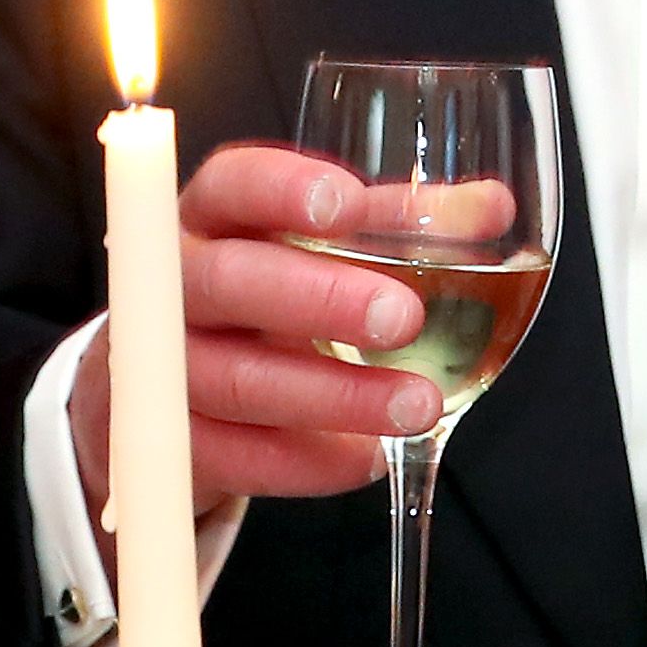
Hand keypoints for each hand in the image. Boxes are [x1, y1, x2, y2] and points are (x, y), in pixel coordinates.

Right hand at [71, 143, 440, 530]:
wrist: (178, 389)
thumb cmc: (270, 293)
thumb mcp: (325, 250)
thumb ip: (401, 223)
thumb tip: (491, 207)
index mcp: (214, 218)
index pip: (230, 183)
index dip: (280, 188)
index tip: (346, 203)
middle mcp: (173, 285)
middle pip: (226, 281)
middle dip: (317, 300)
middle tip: (402, 317)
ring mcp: (155, 367)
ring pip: (232, 380)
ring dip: (332, 396)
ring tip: (418, 405)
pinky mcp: (165, 442)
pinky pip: (230, 456)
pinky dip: (305, 462)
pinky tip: (366, 458)